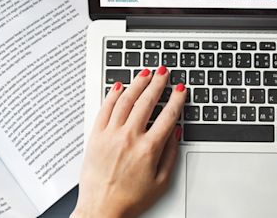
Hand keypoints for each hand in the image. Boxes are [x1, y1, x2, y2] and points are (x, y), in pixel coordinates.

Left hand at [72, 66, 186, 217]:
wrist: (101, 209)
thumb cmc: (129, 199)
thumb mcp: (161, 181)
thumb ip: (171, 154)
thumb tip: (175, 133)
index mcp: (148, 149)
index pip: (167, 115)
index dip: (177, 99)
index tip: (181, 90)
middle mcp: (129, 138)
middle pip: (147, 101)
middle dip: (158, 83)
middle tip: (163, 72)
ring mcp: (110, 135)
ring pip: (125, 100)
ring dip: (137, 83)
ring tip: (145, 73)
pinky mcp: (96, 136)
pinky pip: (105, 109)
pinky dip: (113, 95)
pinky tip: (120, 86)